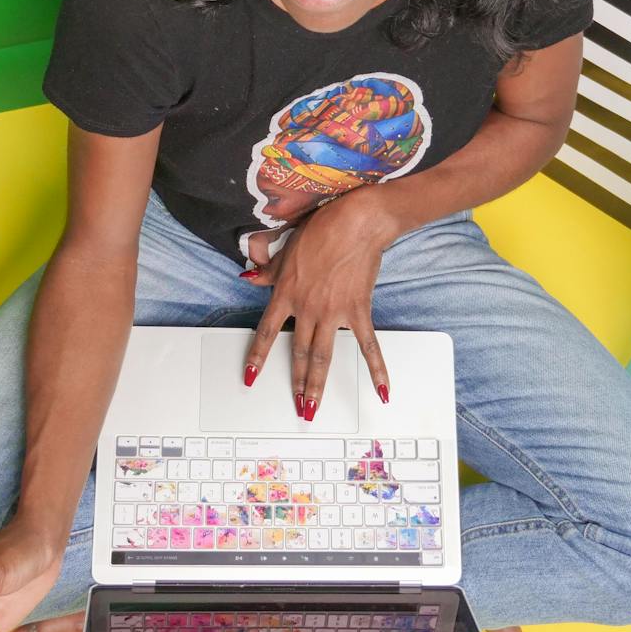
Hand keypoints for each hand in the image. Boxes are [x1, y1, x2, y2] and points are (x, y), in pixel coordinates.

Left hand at [241, 191, 394, 419]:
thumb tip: (249, 277)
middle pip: (299, 353)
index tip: (250, 377)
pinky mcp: (358, 310)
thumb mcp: (286, 249)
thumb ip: (268, 271)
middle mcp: (307, 308)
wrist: (355, 223)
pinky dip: (377, 368)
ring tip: (313, 408)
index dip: (258, 357)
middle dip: (296, 383)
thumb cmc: (322, 229)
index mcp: (286, 293)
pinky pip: (367, 345)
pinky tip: (381, 390)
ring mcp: (333, 312)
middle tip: (295, 406)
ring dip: (317, 385)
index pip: (267, 332)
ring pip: (323, 356)